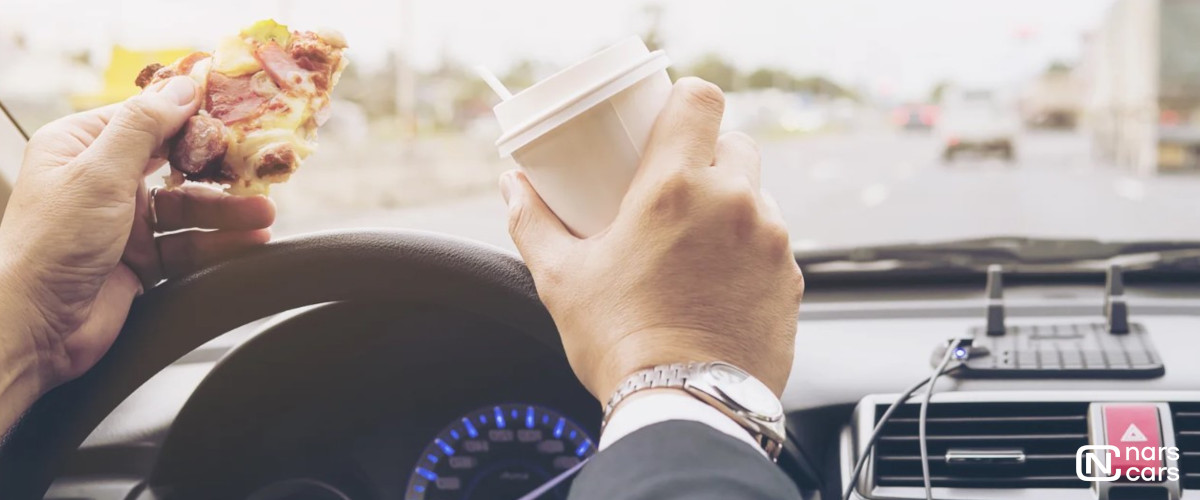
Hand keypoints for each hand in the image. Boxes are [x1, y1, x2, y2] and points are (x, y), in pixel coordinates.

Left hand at [0, 77, 274, 429]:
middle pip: (174, 166)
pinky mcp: (140, 262)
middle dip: (217, 171)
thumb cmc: (50, 243)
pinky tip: (248, 242)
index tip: (235, 113)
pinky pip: (189, 246)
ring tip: (264, 215)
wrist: (36, 328)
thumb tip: (183, 85)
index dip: (190, 117)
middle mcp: (101, 182)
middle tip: (256, 169)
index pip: (146, 120)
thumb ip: (145, 126)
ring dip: (227, 212)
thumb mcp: (99, 172)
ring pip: (188, 209)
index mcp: (80, 147)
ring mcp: (122, 224)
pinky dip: (220, 244)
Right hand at [501, 77, 802, 401]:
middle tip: (675, 191)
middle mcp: (733, 203)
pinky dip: (749, 252)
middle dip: (708, 157)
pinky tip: (718, 283)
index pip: (701, 99)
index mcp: (674, 188)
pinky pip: (772, 244)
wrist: (686, 406)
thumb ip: (533, 221)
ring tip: (694, 246)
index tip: (667, 122)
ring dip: (730, 207)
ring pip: (757, 196)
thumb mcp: (561, 278)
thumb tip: (511, 186)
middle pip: (735, 143)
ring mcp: (770, 241)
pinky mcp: (790, 279)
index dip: (685, 101)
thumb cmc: (621, 342)